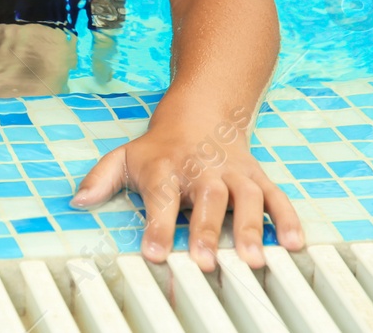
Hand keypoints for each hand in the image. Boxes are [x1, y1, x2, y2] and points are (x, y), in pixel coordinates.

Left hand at [71, 123, 301, 270]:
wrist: (201, 111)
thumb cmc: (160, 147)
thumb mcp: (125, 156)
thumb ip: (101, 179)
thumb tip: (77, 201)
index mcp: (167, 168)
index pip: (161, 198)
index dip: (156, 225)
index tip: (154, 254)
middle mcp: (203, 170)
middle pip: (207, 199)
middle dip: (207, 230)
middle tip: (205, 261)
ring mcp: (234, 173)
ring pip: (246, 198)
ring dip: (251, 228)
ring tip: (253, 259)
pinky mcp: (258, 178)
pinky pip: (277, 197)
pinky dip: (288, 219)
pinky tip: (295, 245)